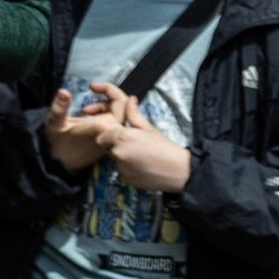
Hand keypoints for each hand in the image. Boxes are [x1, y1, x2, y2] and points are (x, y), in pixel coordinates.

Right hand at [42, 85, 123, 171]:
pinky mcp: (109, 139)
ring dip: (103, 104)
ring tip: (85, 108)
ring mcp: (112, 136)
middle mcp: (111, 132)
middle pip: (122, 107)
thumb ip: (59, 108)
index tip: (91, 86)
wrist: (59, 163)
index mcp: (103, 127)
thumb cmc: (57, 143)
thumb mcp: (54, 124)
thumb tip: (63, 92)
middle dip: (107, 94)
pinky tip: (87, 113)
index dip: (109, 89)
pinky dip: (103, 112)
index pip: (120, 102)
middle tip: (92, 89)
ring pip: (118, 114)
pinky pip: (114, 122)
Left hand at [85, 79, 190, 194]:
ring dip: (121, 155)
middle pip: (106, 147)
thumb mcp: (148, 128)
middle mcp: (117, 153)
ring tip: (138, 154)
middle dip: (113, 144)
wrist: (177, 170)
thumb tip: (130, 100)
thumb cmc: (164, 146)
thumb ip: (133, 114)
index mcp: (122, 136)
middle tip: (130, 144)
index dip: (107, 134)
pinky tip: (141, 165)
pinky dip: (127, 167)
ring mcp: (121, 167)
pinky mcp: (125, 178)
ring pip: (114, 159)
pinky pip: (121, 170)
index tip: (117, 134)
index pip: (101, 135)